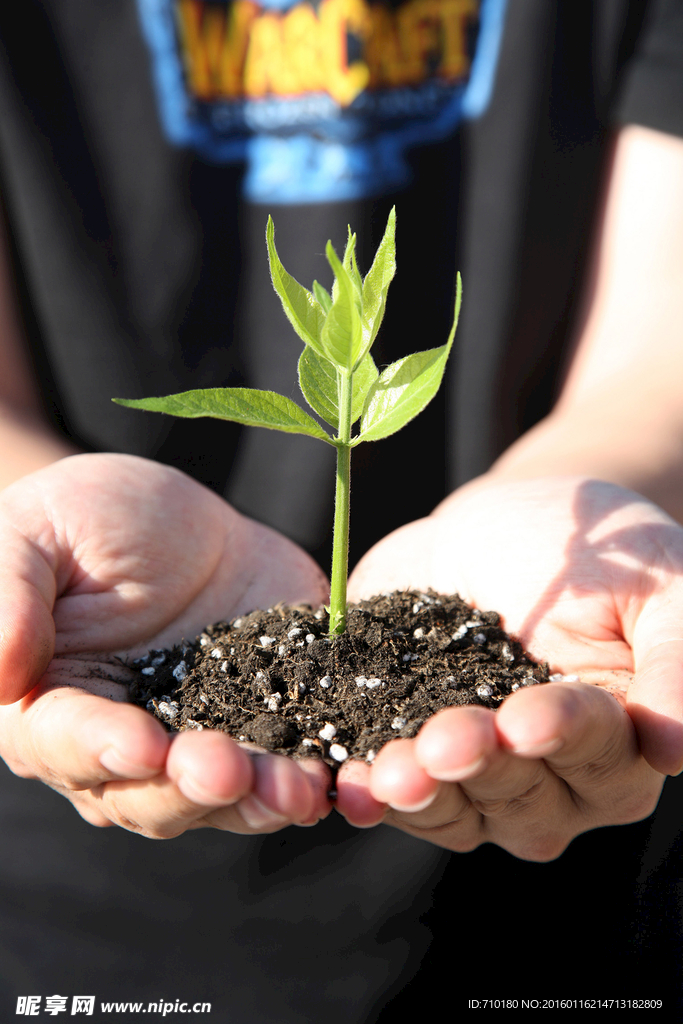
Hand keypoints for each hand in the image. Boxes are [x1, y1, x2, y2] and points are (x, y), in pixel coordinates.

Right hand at [0, 453, 331, 835]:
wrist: (177, 520)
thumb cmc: (84, 518)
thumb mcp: (35, 532)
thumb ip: (8, 597)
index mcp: (52, 707)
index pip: (66, 742)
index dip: (101, 749)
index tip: (142, 745)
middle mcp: (124, 745)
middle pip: (149, 793)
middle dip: (192, 787)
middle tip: (228, 771)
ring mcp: (202, 739)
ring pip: (225, 795)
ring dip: (260, 798)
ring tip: (298, 788)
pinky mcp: (267, 721)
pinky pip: (291, 760)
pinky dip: (317, 775)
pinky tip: (344, 776)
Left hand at [335, 476, 680, 858]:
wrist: (489, 532)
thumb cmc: (588, 546)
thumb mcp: (654, 576)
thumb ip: (675, 656)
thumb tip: (676, 745)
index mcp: (620, 743)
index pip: (598, 750)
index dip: (561, 734)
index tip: (524, 714)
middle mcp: (552, 781)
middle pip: (520, 793)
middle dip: (479, 765)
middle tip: (443, 740)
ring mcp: (475, 780)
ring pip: (454, 809)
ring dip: (419, 793)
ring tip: (388, 770)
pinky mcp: (412, 759)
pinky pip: (391, 794)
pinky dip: (364, 792)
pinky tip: (340, 786)